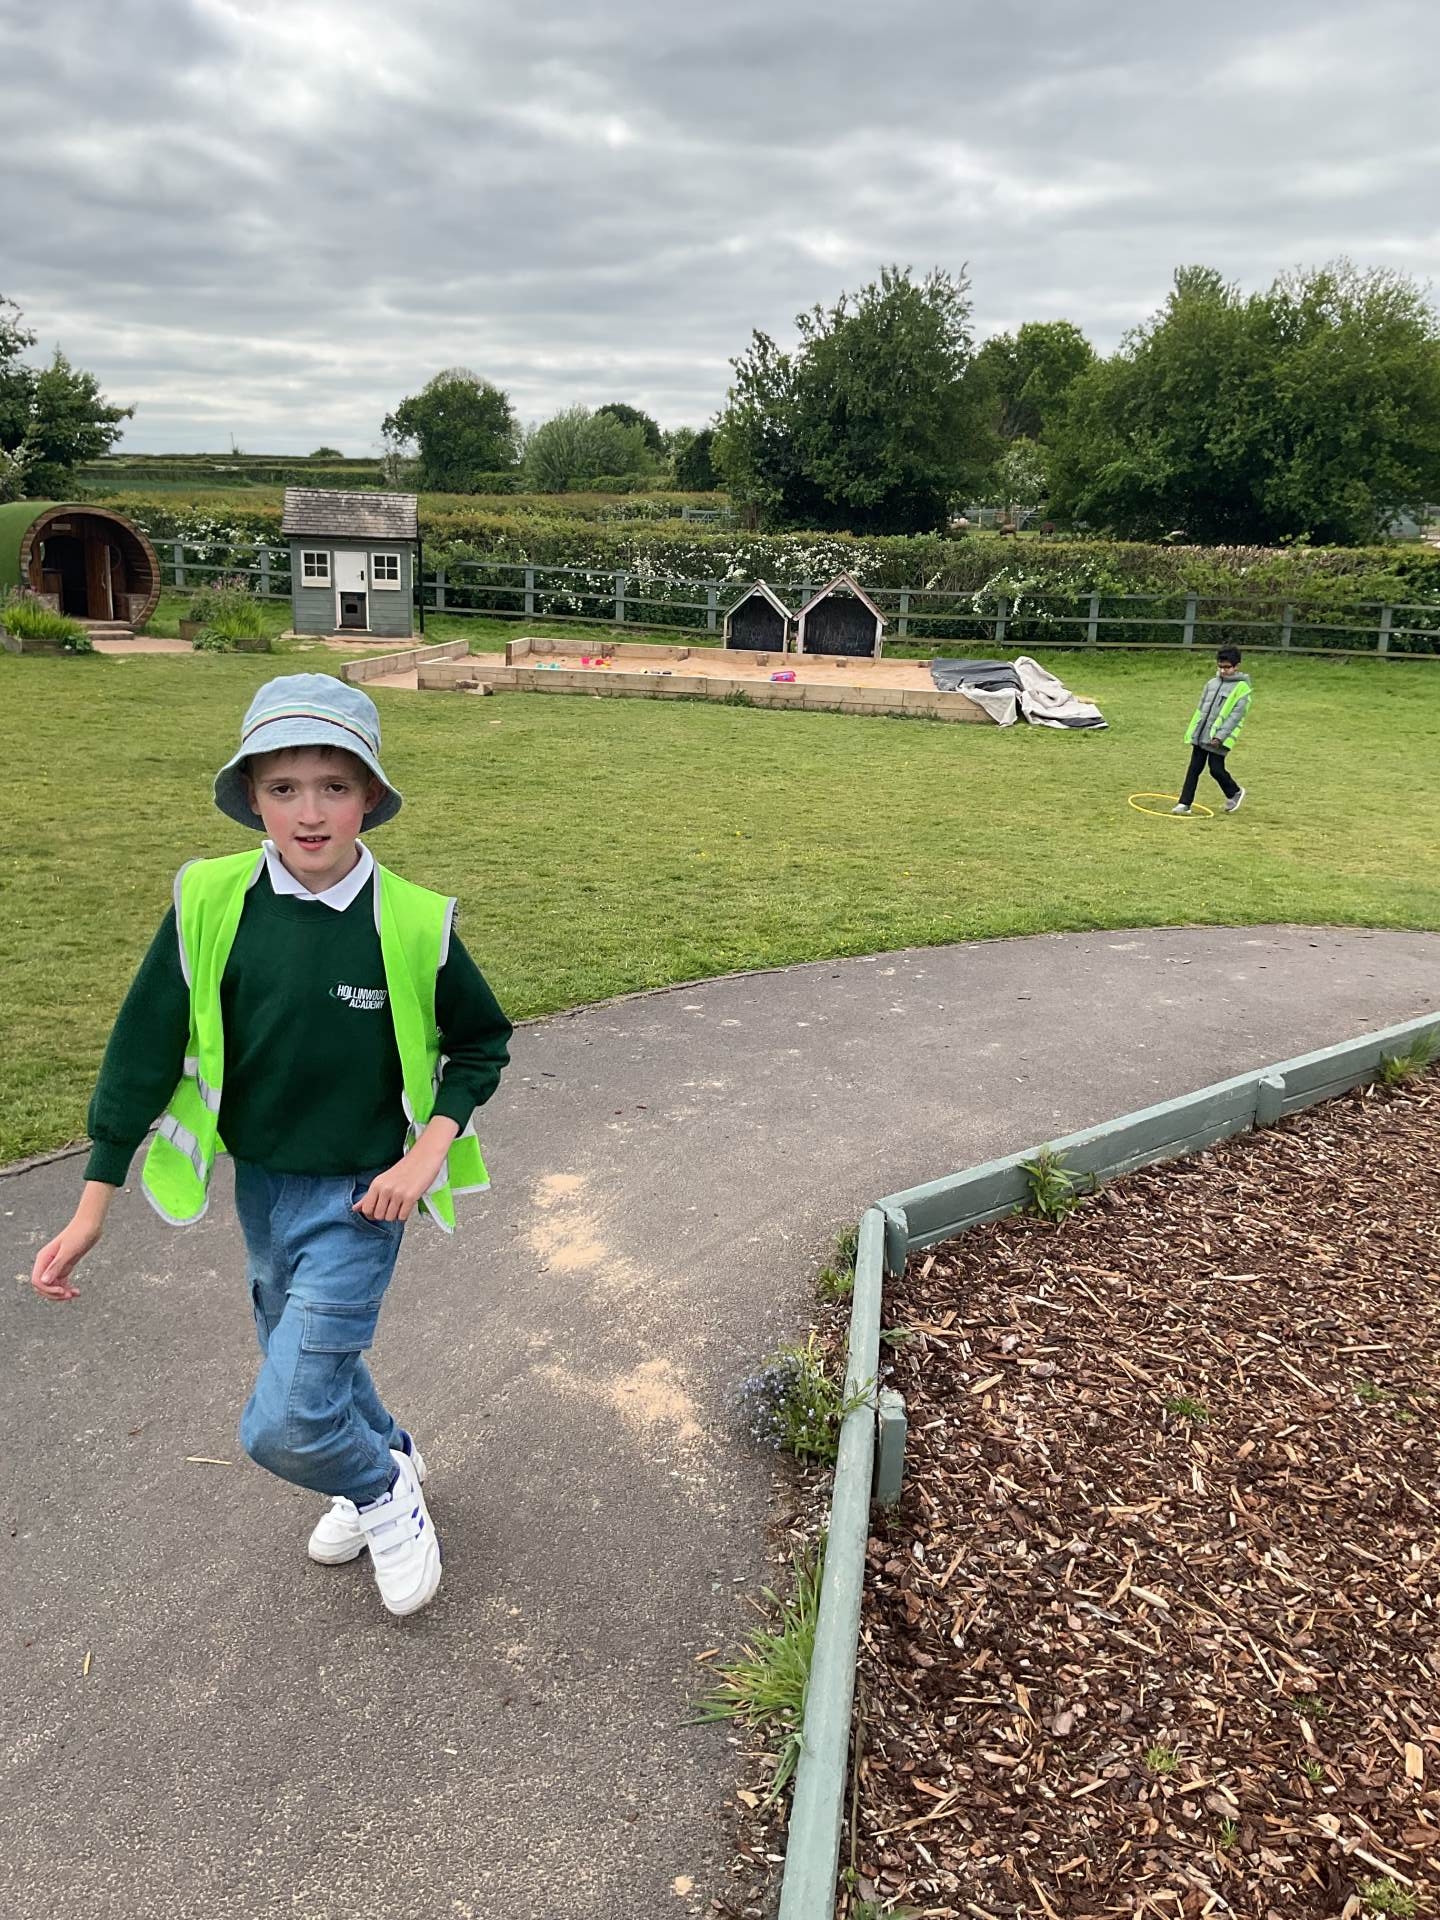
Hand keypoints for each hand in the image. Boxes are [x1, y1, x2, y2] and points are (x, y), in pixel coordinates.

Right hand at [30, 1184, 115, 1301]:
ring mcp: (56, 1265)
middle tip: (68, 1296)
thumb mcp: (68, 1251)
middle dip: (53, 1294)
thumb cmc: (79, 1234)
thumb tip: (43, 1281)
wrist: (91, 1224)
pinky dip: (67, 1289)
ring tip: (74, 1294)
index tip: (62, 1291)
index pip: (37, 1281)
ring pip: (52, 1286)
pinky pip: (61, 1282)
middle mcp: (47, 1263)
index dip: (47, 1290)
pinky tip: (77, 1292)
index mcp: (44, 1258)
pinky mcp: (65, 1266)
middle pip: (43, 1286)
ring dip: (61, 1293)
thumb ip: (56, 1266)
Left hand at [353, 1156, 438, 1223]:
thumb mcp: (383, 1180)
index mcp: (376, 1184)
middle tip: (392, 1206)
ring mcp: (398, 1193)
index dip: (372, 1214)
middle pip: (378, 1216)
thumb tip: (355, 1208)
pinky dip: (405, 1214)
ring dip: (396, 1215)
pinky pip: (403, 1217)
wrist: (424, 1157)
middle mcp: (385, 1189)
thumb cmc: (405, 1168)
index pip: (366, 1209)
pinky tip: (407, 1205)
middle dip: (385, 1215)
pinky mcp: (411, 1197)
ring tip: (400, 1204)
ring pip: (390, 1218)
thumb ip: (369, 1196)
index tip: (379, 1209)